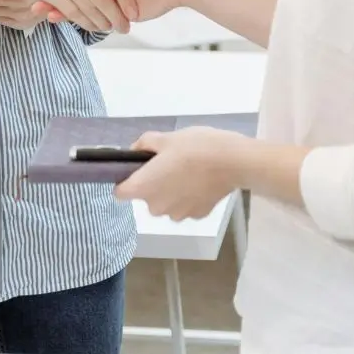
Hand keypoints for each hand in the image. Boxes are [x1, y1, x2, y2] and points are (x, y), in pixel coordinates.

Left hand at [115, 127, 245, 220]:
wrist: (233, 162)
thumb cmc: (195, 147)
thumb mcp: (167, 137)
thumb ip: (145, 144)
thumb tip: (135, 149)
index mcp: (144, 187)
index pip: (120, 192)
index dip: (126, 181)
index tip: (138, 169)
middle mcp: (156, 207)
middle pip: (146, 197)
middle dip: (154, 183)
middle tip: (169, 163)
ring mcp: (177, 214)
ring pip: (166, 203)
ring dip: (172, 191)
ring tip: (188, 171)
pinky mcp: (196, 216)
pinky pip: (185, 206)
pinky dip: (189, 196)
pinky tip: (201, 181)